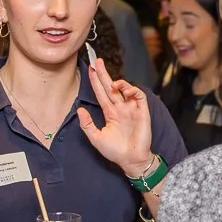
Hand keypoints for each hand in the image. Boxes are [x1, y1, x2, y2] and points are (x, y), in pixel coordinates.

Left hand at [79, 56, 153, 174]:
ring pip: (126, 89)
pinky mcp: (142, 111)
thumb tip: (79, 109)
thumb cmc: (115, 151)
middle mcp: (120, 108)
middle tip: (97, 61)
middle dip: (104, 74)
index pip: (101, 93)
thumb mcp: (96, 138)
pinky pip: (139, 96)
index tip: (89, 69)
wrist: (131, 160)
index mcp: (110, 113)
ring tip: (113, 83)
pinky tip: (126, 91)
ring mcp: (131, 108)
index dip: (95, 81)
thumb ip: (87, 124)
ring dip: (119, 83)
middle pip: (111, 87)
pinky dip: (133, 90)